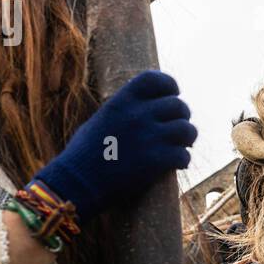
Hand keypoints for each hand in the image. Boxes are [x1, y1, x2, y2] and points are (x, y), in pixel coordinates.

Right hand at [35, 70, 195, 221]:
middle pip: (178, 105)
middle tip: (178, 129)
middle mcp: (138, 115)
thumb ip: (122, 111)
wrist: (76, 184)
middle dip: (182, 116)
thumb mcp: (100, 121)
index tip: (174, 94)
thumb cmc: (82, 156)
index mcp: (121, 101)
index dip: (169, 85)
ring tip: (182, 146)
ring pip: (187, 129)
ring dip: (187, 139)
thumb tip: (141, 108)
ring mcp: (149, 137)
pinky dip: (183, 161)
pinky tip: (177, 165)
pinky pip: (184, 155)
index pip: (155, 79)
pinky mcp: (156, 161)